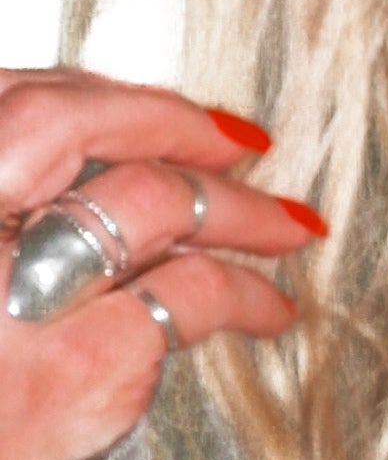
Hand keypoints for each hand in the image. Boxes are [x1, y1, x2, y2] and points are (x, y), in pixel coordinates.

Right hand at [0, 69, 327, 459]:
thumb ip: (12, 209)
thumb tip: (104, 170)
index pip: (22, 99)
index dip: (105, 94)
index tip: (158, 106)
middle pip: (81, 127)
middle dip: (177, 127)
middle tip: (244, 149)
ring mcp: (19, 289)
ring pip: (151, 201)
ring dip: (236, 208)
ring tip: (288, 228)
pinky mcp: (78, 364)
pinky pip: (189, 299)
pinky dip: (244, 294)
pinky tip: (273, 309)